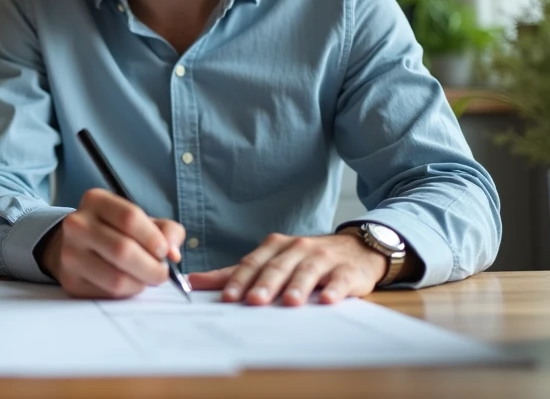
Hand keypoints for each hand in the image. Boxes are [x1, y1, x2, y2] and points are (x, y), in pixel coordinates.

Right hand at [38, 188, 184, 298]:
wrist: (74, 246)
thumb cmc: (115, 231)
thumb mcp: (139, 221)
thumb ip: (166, 230)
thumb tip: (173, 254)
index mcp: (95, 201)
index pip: (130, 217)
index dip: (153, 238)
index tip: (164, 251)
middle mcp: (77, 224)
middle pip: (123, 250)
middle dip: (152, 267)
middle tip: (161, 273)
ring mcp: (70, 254)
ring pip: (116, 277)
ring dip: (140, 283)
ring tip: (145, 279)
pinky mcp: (70, 280)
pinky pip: (107, 293)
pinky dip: (126, 293)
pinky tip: (128, 284)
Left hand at [188, 232, 386, 305]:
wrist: (356, 249)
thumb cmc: (305, 259)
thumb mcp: (270, 261)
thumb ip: (234, 273)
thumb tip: (193, 282)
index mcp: (275, 247)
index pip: (253, 263)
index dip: (240, 280)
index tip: (228, 298)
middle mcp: (297, 249)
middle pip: (277, 267)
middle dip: (265, 284)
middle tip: (253, 301)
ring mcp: (323, 258)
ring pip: (307, 271)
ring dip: (297, 286)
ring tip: (289, 302)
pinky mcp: (347, 270)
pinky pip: (340, 279)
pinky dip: (335, 289)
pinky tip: (329, 300)